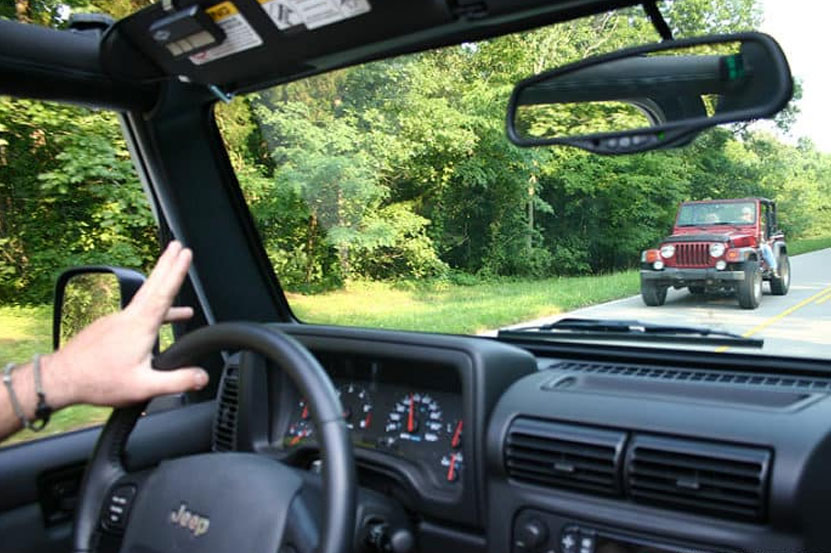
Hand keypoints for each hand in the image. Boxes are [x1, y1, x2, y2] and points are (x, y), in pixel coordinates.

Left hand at [43, 241, 208, 408]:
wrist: (60, 379)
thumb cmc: (99, 381)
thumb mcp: (143, 386)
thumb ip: (176, 381)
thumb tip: (202, 377)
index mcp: (139, 327)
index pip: (164, 292)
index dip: (177, 272)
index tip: (185, 254)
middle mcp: (127, 318)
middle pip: (153, 284)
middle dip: (167, 263)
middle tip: (178, 246)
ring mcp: (115, 321)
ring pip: (143, 298)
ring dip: (160, 283)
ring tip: (174, 279)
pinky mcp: (107, 328)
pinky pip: (134, 312)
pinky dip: (149, 307)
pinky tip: (153, 321)